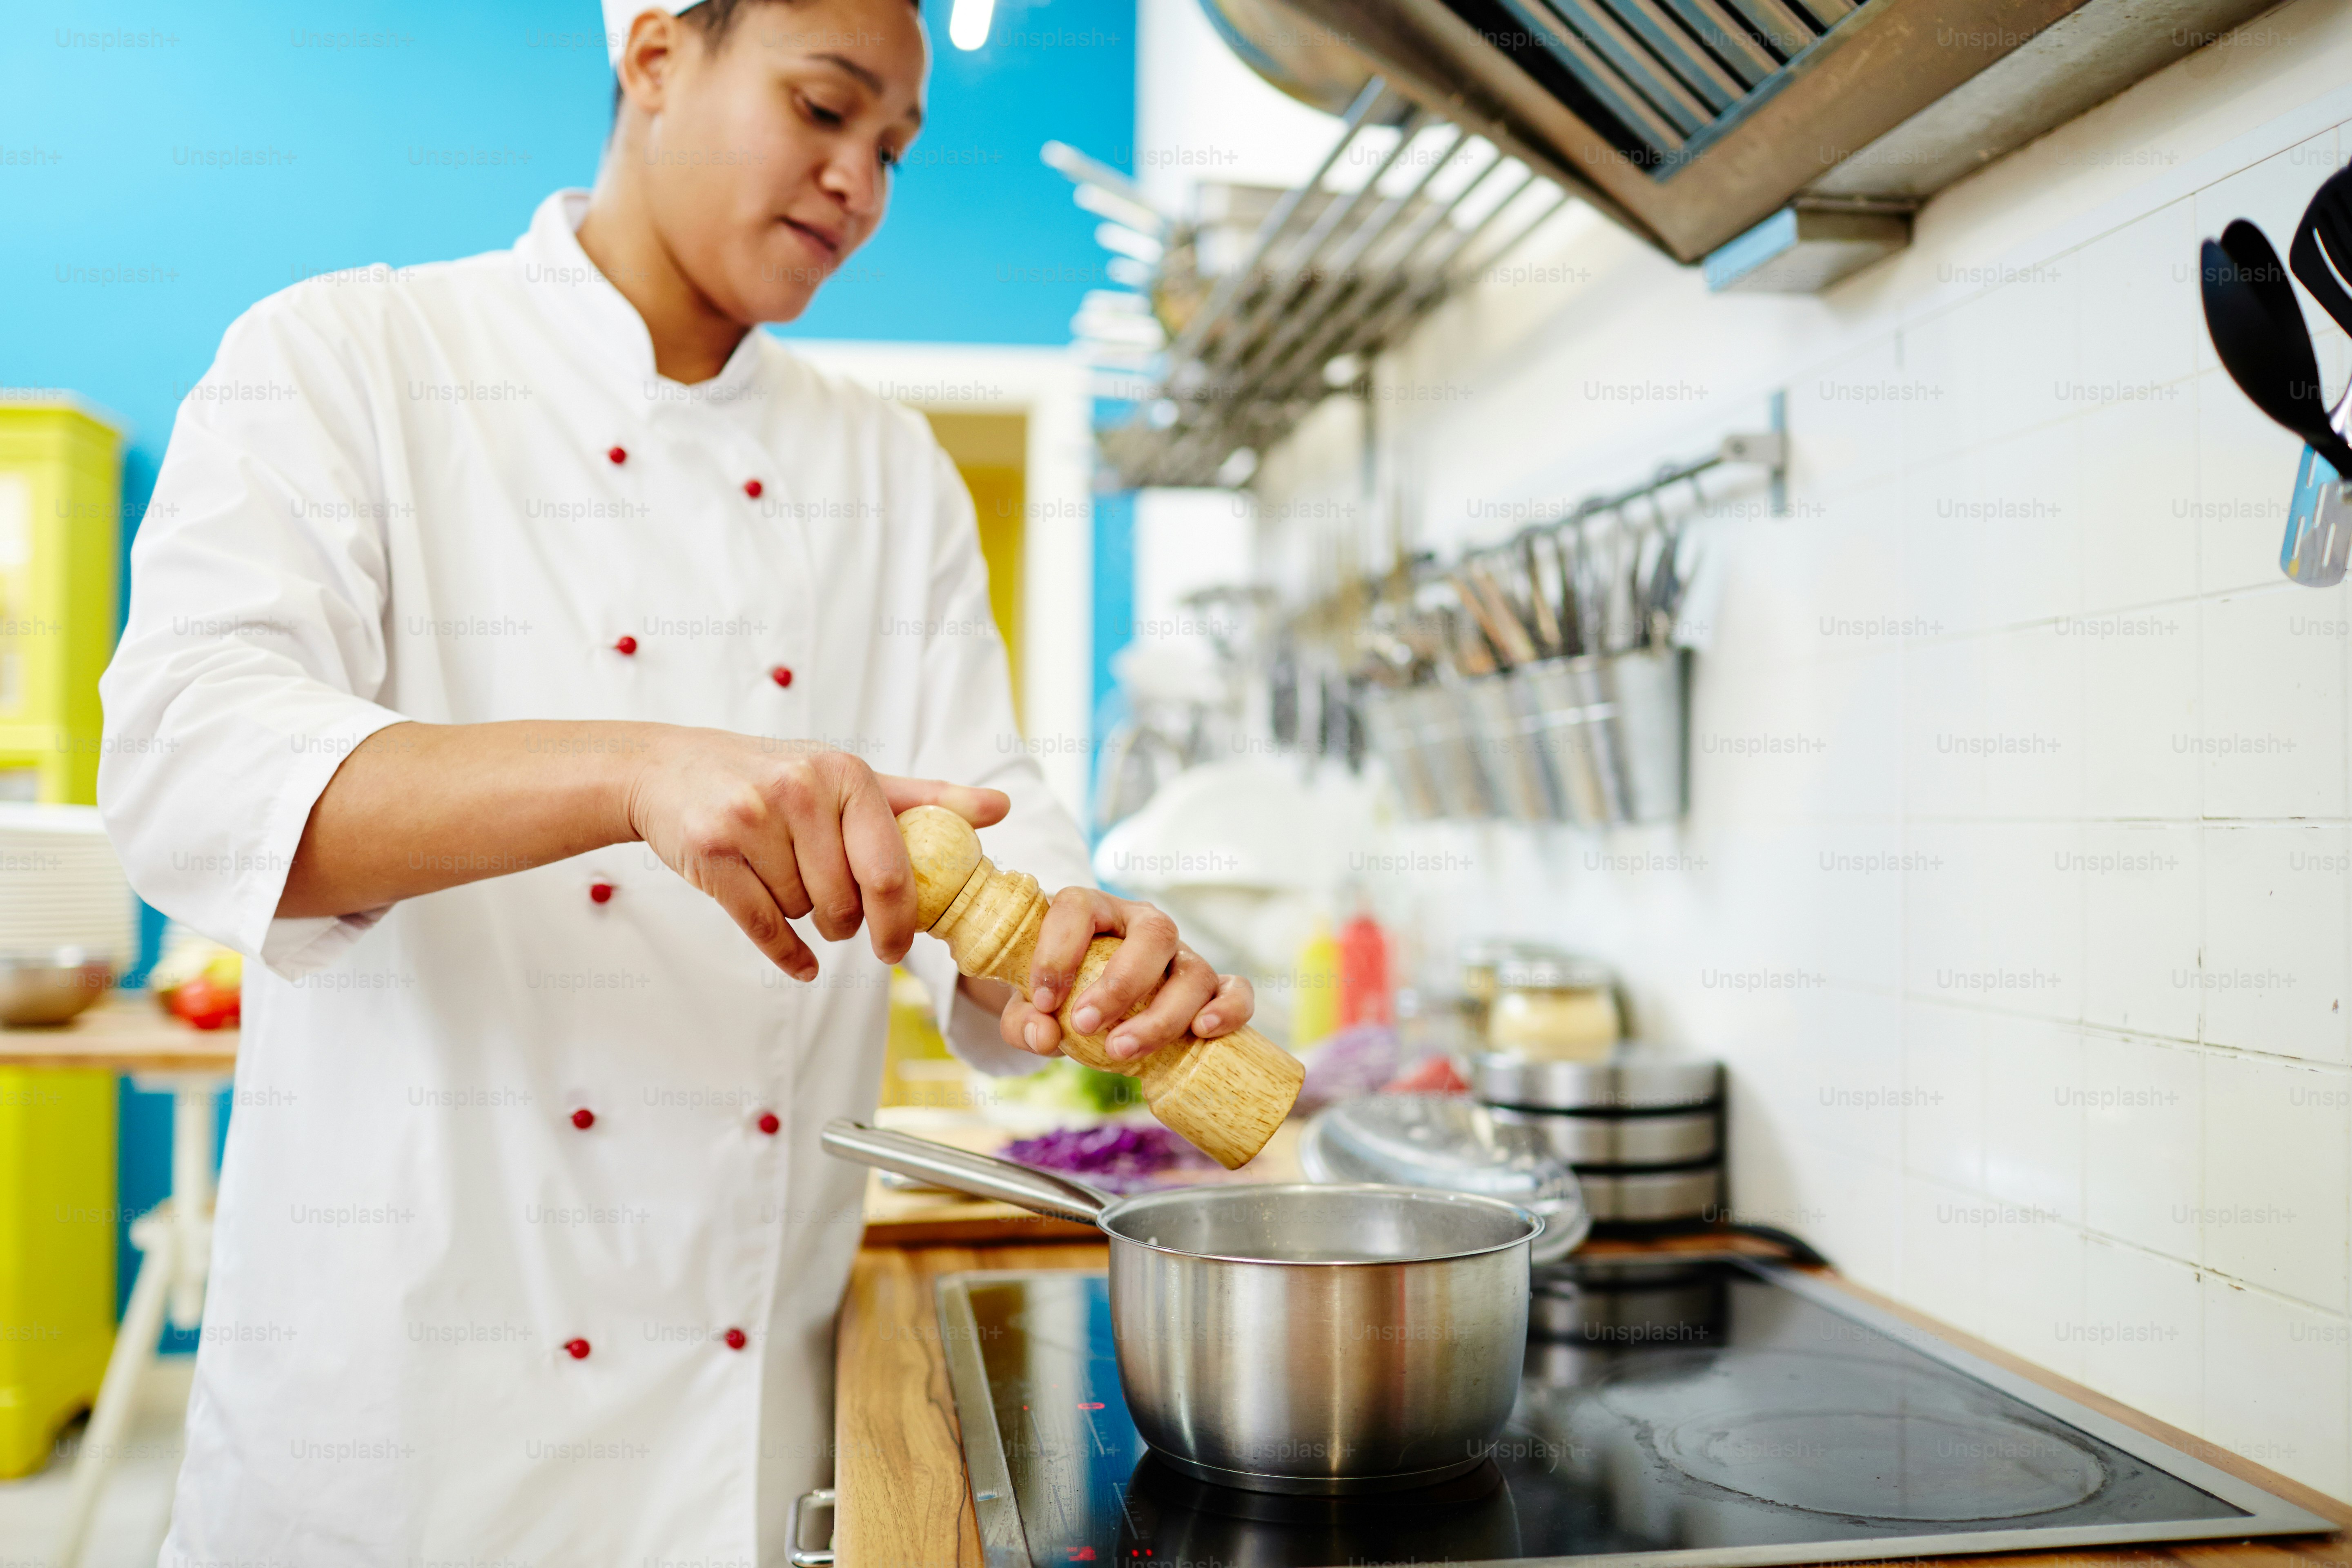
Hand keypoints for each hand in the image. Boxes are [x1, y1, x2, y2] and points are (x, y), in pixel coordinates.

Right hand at [625, 730, 1007, 979]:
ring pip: (803, 912)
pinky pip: (763, 926)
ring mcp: (751, 818)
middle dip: (846, 922)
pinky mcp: (711, 851)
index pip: (890, 872)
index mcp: (846, 775)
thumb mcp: (850, 779)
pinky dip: (786, 954)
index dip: (899, 921)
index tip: (899, 945)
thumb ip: (925, 799)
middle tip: (836, 913)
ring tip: (789, 885)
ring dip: (805, 918)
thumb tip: (1001, 808)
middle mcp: (799, 789)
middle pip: (845, 901)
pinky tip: (798, 961)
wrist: (671, 768)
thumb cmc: (774, 777)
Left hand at [998, 888, 1255, 1063]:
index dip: (1058, 951)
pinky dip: (1228, 1008)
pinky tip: (1203, 1031)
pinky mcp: (1210, 988)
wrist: (1090, 1008)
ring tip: (1121, 1050)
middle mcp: (1143, 925)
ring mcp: (1181, 956)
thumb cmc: (1059, 997)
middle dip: (1119, 984)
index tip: (1042, 1000)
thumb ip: (1024, 1021)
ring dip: (1161, 1015)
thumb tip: (1043, 1033)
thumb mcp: (1030, 1008)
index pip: (1079, 907)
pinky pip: (1235, 989)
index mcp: (1094, 911)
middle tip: (1083, 1024)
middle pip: (1152, 934)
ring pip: (1193, 971)